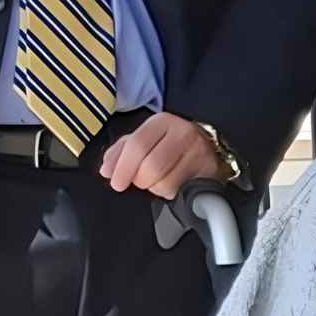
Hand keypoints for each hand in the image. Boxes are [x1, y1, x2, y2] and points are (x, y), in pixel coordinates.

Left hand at [99, 112, 227, 198]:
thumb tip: (107, 169)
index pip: (137, 145)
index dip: (123, 167)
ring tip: (159, 181)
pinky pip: (181, 190)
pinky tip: (172, 184)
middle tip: (140, 182)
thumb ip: (120, 153)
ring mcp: (198, 151)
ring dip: (156, 188)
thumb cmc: (170, 146)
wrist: (207, 149)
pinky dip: (171, 193)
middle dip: (140, 180)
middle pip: (151, 166)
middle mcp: (182, 132)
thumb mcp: (144, 141)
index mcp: (161, 122)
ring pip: (166, 182)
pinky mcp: (208, 170)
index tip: (117, 182)